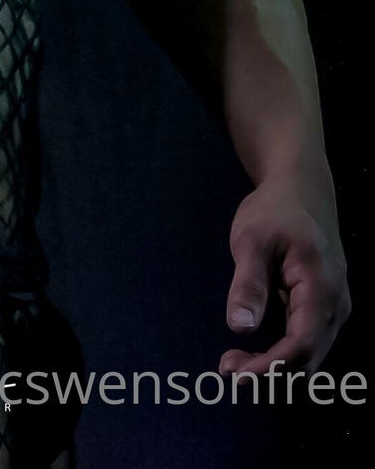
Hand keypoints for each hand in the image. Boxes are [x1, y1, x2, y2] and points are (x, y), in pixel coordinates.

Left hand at [219, 169, 349, 380]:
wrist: (300, 189)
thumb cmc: (274, 210)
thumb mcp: (252, 239)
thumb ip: (248, 283)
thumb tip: (240, 327)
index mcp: (320, 286)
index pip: (302, 343)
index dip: (271, 366)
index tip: (236, 374)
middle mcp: (336, 303)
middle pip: (308, 357)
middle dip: (270, 371)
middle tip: (226, 366)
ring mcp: (335, 306)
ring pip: (310, 354)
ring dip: (276, 365)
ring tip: (235, 360)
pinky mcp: (325, 306)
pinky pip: (308, 340)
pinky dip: (284, 353)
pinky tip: (255, 350)